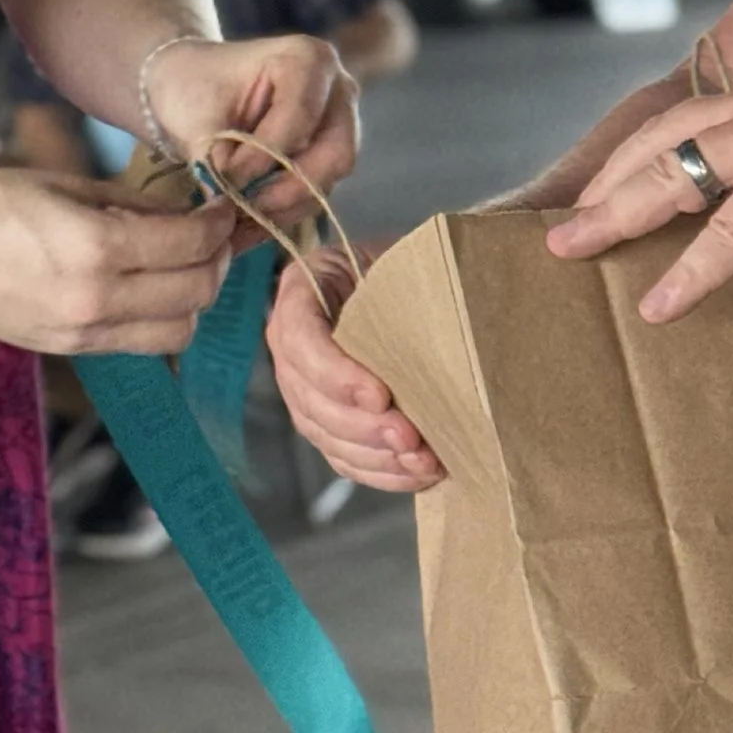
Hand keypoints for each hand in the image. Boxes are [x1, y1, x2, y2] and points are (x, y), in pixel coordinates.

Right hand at [0, 165, 235, 354]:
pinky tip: (147, 285)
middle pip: (198, 293)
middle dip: (217, 258)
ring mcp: (82, 333)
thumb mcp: (66, 184)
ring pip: (179, 330)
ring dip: (194, 297)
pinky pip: (140, 343)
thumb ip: (133, 202)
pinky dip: (160, 317)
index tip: (224, 205)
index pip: (193, 244)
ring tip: (182, 262)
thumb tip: (187, 207)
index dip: (220, 222)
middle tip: (213, 232)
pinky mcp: (68, 350)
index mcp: (96, 248)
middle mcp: (96, 300)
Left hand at [145, 32, 359, 220]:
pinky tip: (246, 227)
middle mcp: (337, 90)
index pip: (298, 117)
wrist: (194, 87)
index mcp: (308, 59)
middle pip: (335, 153)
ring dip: (283, 208)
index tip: (223, 180)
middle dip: (286, 189)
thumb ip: (215, 154)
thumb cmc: (194, 86)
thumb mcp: (195, 114)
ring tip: (236, 225)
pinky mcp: (327, 159)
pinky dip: (281, 214)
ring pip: (328, 180)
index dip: (262, 156)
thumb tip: (229, 200)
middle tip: (241, 209)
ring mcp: (339, 126)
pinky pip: (316, 195)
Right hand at [264, 248, 443, 491]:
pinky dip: (379, 472)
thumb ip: (406, 286)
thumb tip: (440, 330)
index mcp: (303, 291)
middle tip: (410, 438)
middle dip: (363, 426)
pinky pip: (342, 456)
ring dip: (375, 456)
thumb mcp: (402, 259)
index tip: (380, 396)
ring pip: (325, 433)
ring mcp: (304, 387)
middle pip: (310, 397)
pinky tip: (414, 473)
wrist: (410, 285)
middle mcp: (292, 343)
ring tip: (421, 461)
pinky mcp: (326, 422)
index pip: (301, 338)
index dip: (336, 374)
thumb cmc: (407, 267)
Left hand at [547, 60, 732, 321]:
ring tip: (576, 251)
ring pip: (675, 171)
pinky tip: (662, 298)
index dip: (634, 162)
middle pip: (659, 141)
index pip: (682, 126)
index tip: (599, 198)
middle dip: (604, 186)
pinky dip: (690, 266)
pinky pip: (729, 227)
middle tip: (562, 229)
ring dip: (618, 214)